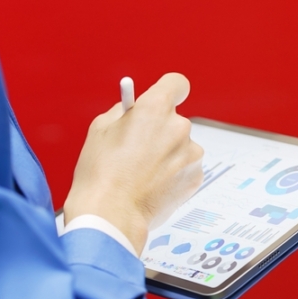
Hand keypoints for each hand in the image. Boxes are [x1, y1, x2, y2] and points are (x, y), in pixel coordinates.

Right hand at [63, 73, 203, 253]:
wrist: (112, 215)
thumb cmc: (102, 175)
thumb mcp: (100, 129)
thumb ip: (124, 113)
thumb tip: (134, 109)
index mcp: (155, 109)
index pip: (176, 84)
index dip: (169, 90)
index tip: (164, 97)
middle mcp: (179, 127)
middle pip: (174, 120)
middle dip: (160, 130)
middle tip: (138, 148)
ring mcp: (191, 153)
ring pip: (180, 145)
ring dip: (168, 153)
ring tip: (142, 172)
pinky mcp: (196, 175)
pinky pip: (186, 167)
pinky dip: (174, 173)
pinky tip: (153, 184)